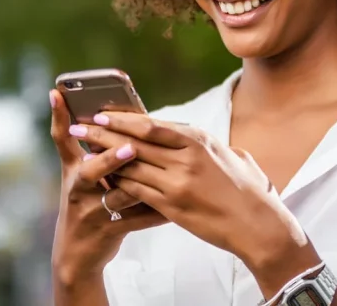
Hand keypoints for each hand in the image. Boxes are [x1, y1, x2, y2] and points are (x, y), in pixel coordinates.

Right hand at [48, 91, 168, 284]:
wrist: (78, 252)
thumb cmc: (86, 201)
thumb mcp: (80, 175)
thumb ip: (92, 148)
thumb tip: (115, 112)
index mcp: (73, 170)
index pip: (62, 139)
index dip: (58, 116)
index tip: (57, 93)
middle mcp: (78, 190)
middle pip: (89, 172)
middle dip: (109, 160)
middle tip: (129, 147)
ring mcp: (93, 212)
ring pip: (118, 196)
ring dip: (139, 185)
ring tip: (160, 173)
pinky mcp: (110, 230)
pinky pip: (138, 220)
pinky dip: (157, 212)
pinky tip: (175, 206)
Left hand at [72, 111, 307, 269]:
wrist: (257, 223)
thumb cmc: (247, 188)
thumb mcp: (229, 154)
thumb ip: (204, 143)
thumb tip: (187, 134)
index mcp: (198, 139)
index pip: (151, 124)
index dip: (122, 118)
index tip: (101, 113)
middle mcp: (186, 157)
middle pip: (134, 142)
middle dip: (103, 133)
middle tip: (80, 126)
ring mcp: (178, 182)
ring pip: (131, 166)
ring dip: (105, 159)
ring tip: (84, 152)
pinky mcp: (173, 206)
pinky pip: (137, 191)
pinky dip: (119, 184)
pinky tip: (104, 180)